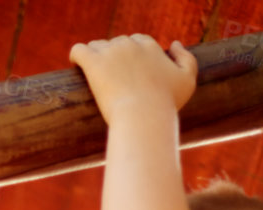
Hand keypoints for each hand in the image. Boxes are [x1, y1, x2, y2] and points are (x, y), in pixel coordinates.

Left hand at [69, 34, 196, 124]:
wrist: (144, 116)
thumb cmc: (166, 104)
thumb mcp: (188, 82)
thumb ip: (187, 59)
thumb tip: (174, 43)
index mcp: (150, 46)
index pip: (138, 41)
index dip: (132, 54)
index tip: (128, 70)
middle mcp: (130, 44)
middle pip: (117, 43)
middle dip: (114, 56)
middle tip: (111, 77)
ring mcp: (111, 52)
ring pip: (97, 45)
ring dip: (96, 56)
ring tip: (94, 75)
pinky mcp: (93, 63)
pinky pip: (78, 50)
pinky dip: (75, 55)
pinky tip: (75, 64)